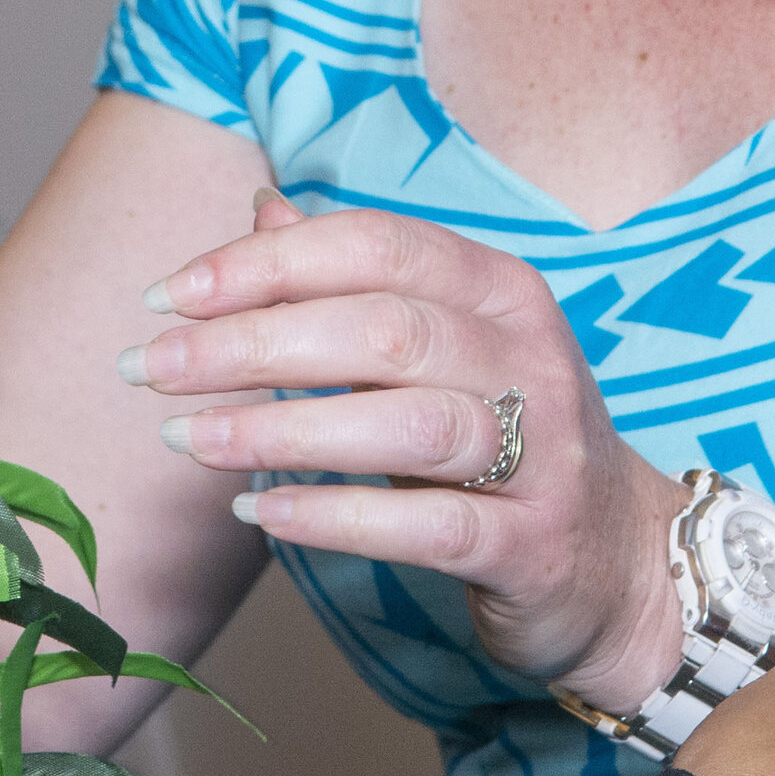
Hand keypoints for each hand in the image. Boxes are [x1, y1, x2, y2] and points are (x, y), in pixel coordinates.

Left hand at [128, 191, 683, 701]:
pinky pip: (427, 526)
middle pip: (380, 328)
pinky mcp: (534, 545)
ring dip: (280, 429)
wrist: (624, 566)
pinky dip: (336, 516)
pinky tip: (261, 513)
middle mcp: (527, 357)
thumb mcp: (443, 343)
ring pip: (404, 423)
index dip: (264, 264)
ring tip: (189, 440)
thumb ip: (353, 280)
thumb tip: (258, 209)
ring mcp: (543, 453)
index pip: (372, 247)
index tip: (166, 296)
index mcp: (498, 289)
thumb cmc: (506, 438)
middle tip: (150, 368)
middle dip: (249, 344)